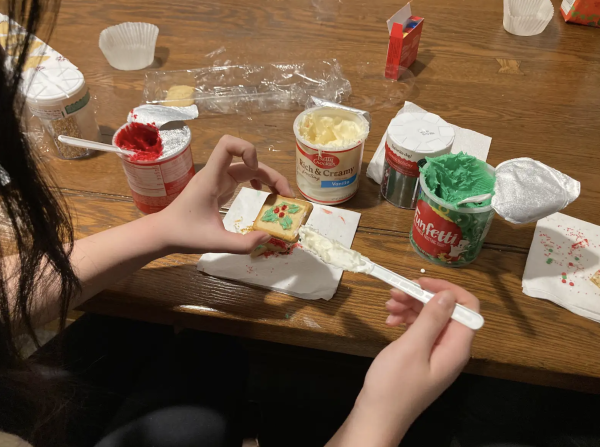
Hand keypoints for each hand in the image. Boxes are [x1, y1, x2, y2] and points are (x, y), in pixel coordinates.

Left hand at [155, 135, 293, 254]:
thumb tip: (267, 237)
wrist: (163, 233)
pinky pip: (241, 176)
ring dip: (266, 178)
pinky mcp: (218, 187)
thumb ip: (242, 244)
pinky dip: (256, 182)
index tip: (256, 171)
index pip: (227, 145)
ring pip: (247, 168)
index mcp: (211, 179)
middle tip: (287, 196)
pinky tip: (262, 195)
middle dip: (270, 174)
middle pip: (247, 160)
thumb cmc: (184, 235)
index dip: (246, 149)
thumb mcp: (214, 243)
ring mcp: (217, 179)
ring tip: (281, 196)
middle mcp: (215, 174)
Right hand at [327, 279, 478, 446]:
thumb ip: (432, 319)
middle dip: (421, 297)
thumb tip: (448, 295)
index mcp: (456, 348)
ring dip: (410, 307)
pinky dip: (405, 321)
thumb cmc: (394, 384)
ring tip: (387, 305)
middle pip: (446, 311)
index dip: (448, 290)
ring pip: (430, 318)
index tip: (421, 282)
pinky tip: (389, 321)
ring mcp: (436, 354)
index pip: (468, 308)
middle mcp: (451, 349)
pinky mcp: (422, 357)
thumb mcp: (412, 347)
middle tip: (394, 293)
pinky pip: (420, 331)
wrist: (377, 416)